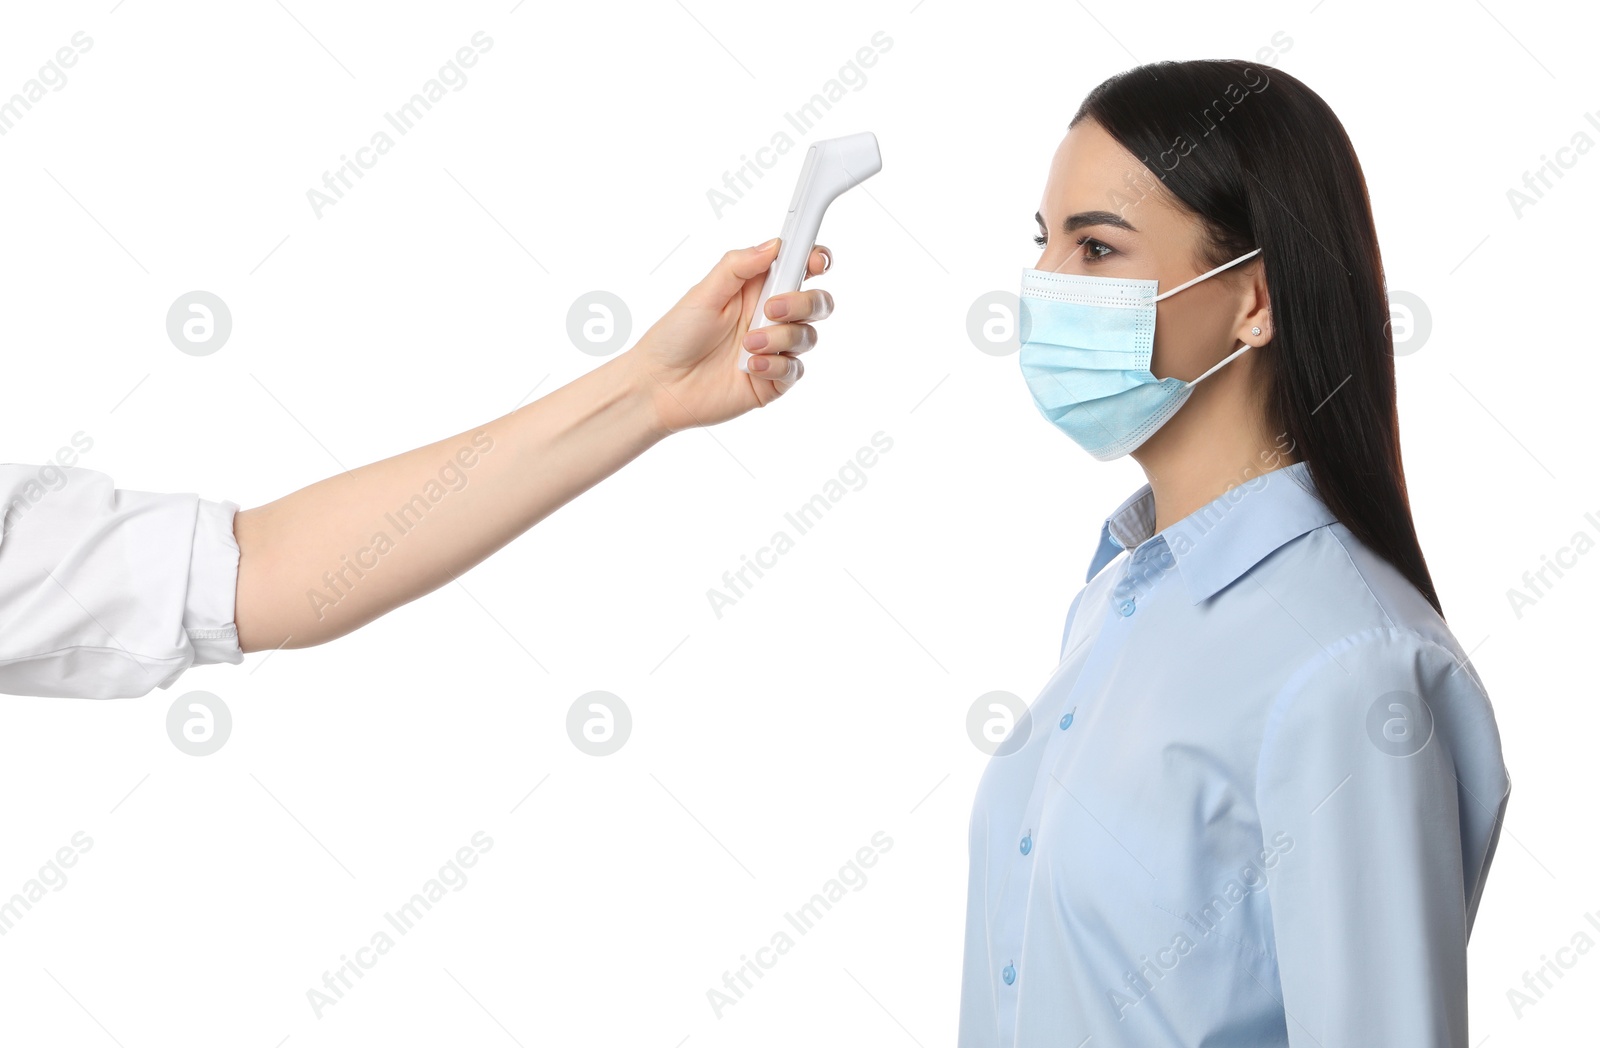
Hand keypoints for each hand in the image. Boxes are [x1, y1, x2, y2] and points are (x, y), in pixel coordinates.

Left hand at [625, 238, 834, 433]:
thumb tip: (773, 245)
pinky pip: (795, 369)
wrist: (661, 384)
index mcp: (757, 289)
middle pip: (817, 302)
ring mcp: (775, 349)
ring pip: (808, 336)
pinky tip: (751, 366)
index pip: (800, 268)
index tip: (814, 262)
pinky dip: (776, 365)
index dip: (816, 260)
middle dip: (803, 302)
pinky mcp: (773, 380)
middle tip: (771, 309)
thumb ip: (738, 266)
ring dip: (780, 337)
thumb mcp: (703, 293)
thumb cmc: (676, 336)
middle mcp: (771, 317)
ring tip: (747, 344)